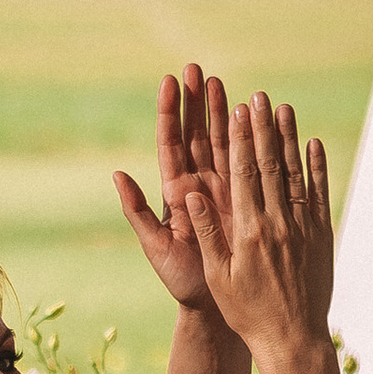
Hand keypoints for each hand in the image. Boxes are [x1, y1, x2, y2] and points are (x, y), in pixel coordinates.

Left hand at [113, 68, 227, 315]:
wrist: (218, 305)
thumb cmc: (182, 280)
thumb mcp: (155, 246)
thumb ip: (136, 211)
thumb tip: (117, 174)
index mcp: (174, 192)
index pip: (171, 143)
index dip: (170, 112)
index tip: (169, 81)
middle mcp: (198, 185)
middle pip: (196, 134)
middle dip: (196, 102)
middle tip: (196, 68)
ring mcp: (223, 190)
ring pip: (222, 142)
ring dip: (222, 112)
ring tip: (221, 82)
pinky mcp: (246, 199)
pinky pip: (249, 163)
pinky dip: (251, 140)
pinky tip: (256, 116)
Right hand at [172, 88, 335, 373]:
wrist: (292, 338)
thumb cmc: (247, 311)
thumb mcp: (218, 276)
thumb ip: (206, 232)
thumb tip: (189, 194)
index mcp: (248, 231)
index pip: (243, 174)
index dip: (240, 140)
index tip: (235, 112)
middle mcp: (278, 223)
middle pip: (269, 165)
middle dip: (262, 128)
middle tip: (256, 97)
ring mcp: (303, 227)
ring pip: (295, 173)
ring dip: (288, 138)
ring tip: (282, 108)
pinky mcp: (322, 235)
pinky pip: (318, 193)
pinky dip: (316, 166)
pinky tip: (312, 143)